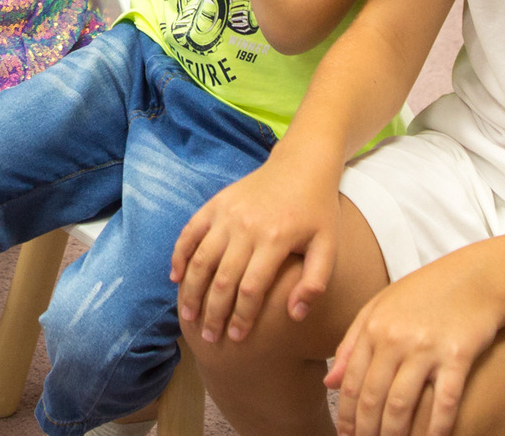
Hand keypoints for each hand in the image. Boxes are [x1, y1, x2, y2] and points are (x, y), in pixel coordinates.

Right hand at [173, 146, 348, 343]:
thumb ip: (315, 282)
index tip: (237, 339)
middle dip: (213, 313)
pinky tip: (175, 277)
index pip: (250, 289)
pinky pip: (190, 232)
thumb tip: (295, 315)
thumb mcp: (328, 246)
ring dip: (191, 290)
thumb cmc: (317, 211)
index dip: (241, 317)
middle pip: (222, 279)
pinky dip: (179, 255)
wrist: (301, 165)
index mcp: (275, 240)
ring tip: (188, 317)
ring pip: (200, 259)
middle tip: (210, 339)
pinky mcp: (215, 204)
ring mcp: (226, 214)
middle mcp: (246, 227)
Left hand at [324, 255, 504, 435]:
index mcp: (373, 327)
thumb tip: (329, 381)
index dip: (346, 415)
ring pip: (401, 404)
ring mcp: (426, 347)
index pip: (351, 381)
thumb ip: (352, 343)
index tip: (345, 435)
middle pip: (373, 397)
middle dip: (366, 430)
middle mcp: (395, 338)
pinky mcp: (458, 355)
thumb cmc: (427, 293)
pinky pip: (443, 401)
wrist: (476, 276)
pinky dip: (435, 428)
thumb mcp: (381, 307)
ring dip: (393, 434)